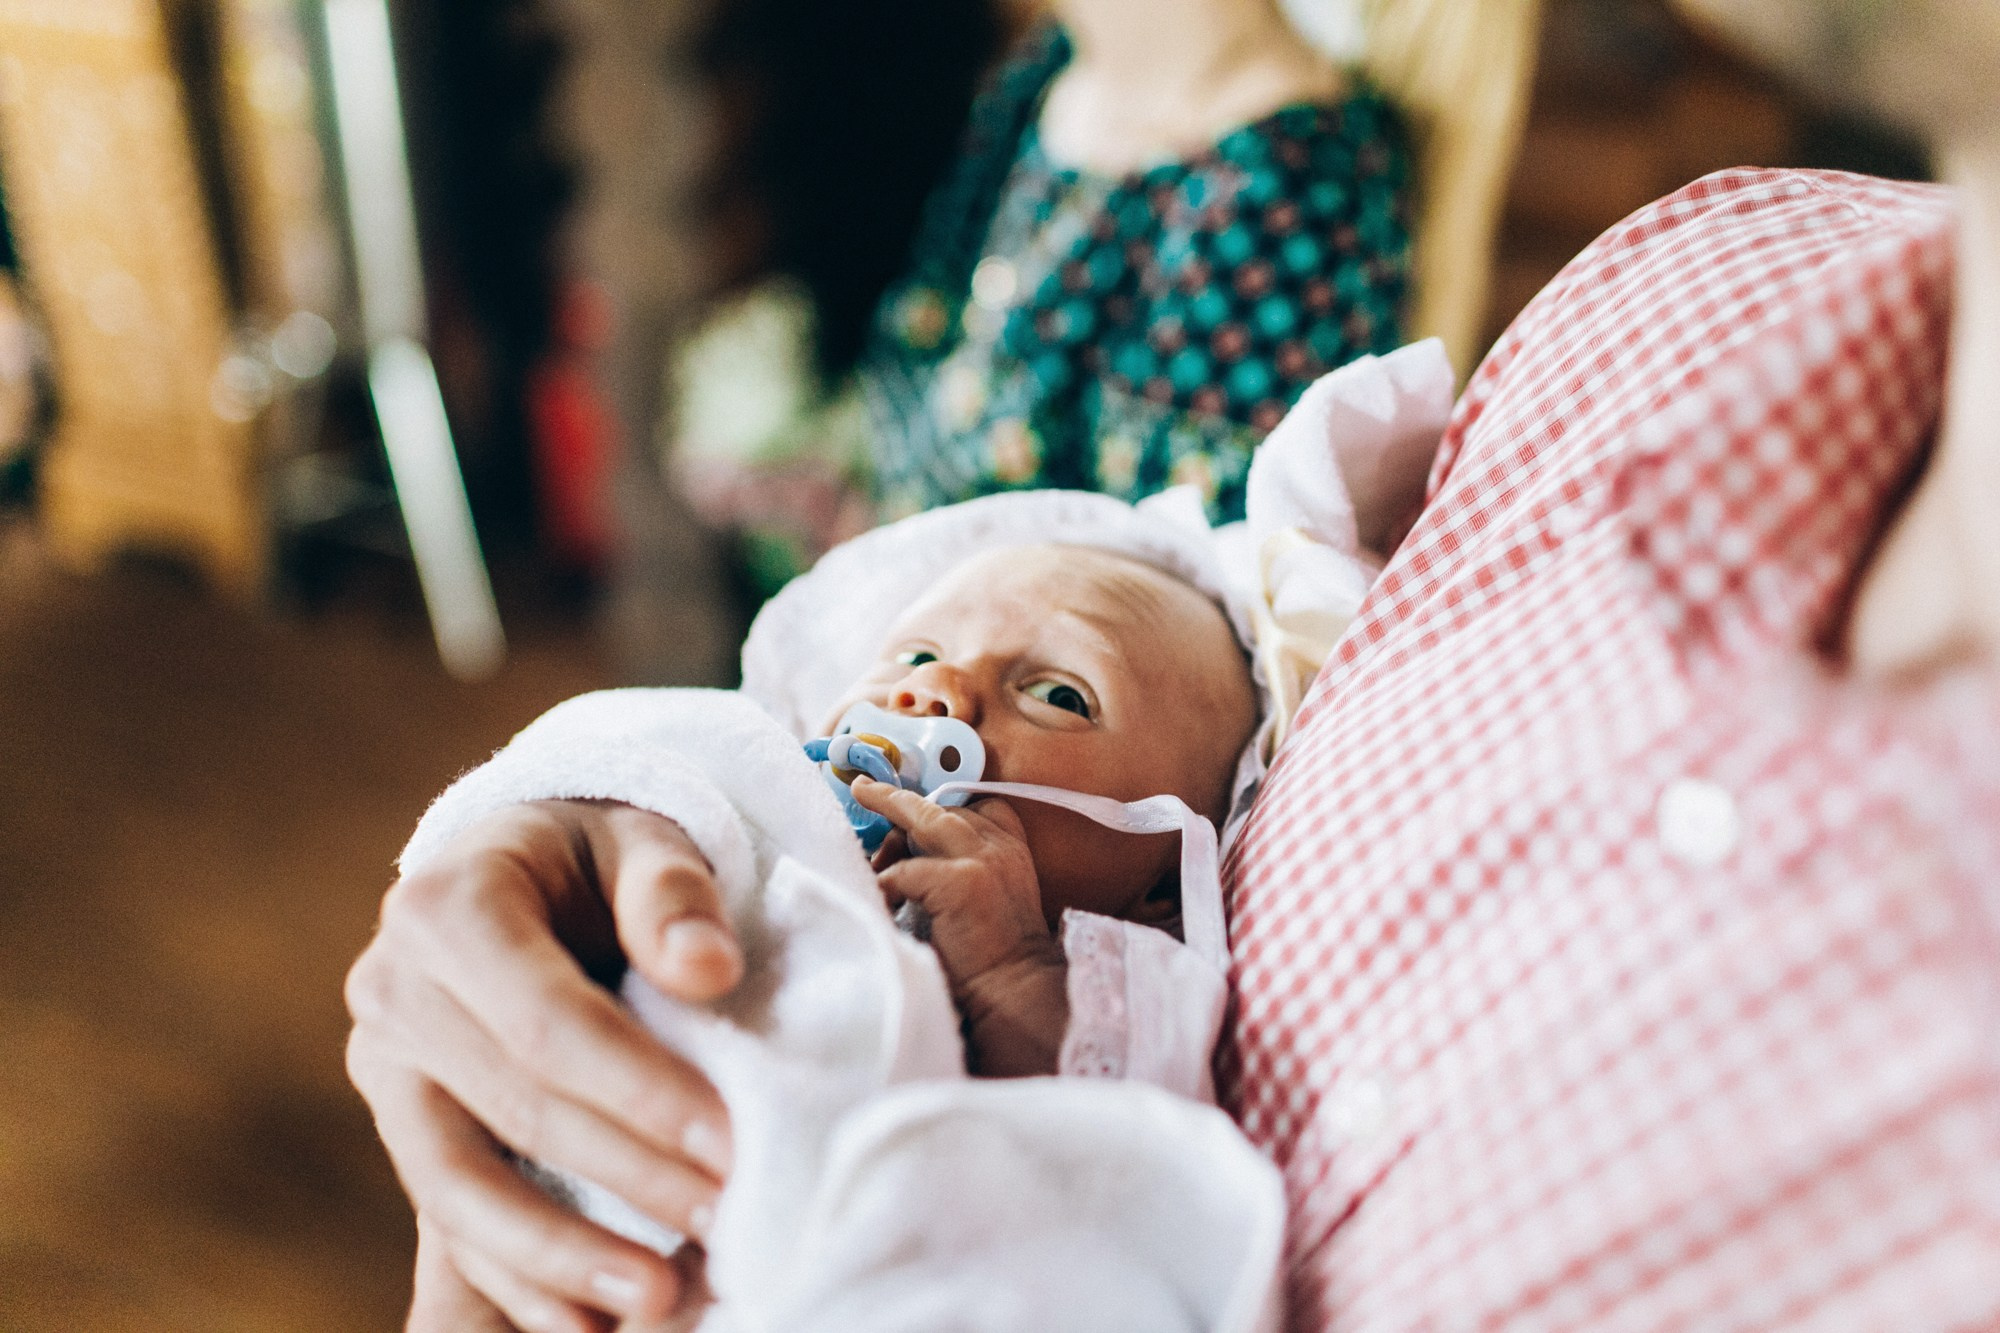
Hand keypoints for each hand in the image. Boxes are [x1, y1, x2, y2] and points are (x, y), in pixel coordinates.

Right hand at [345, 800, 742, 1330]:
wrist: (525, 866)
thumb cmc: (599, 856)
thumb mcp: (644, 838)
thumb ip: (673, 894)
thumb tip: (708, 970)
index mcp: (447, 906)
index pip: (548, 1022)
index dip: (640, 1092)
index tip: (731, 1146)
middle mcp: (392, 989)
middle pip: (516, 1109)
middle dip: (627, 1177)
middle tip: (726, 1222)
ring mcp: (386, 1069)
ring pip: (459, 1186)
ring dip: (560, 1257)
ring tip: (660, 1297)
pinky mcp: (403, 1127)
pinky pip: (447, 1219)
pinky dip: (513, 1280)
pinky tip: (585, 1322)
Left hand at [851, 779, 1068, 1075]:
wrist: (1015, 992)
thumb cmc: (991, 957)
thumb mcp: (981, 899)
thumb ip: (953, 869)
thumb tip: (898, 853)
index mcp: (1010, 850)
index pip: (975, 806)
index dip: (937, 803)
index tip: (907, 806)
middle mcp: (1000, 846)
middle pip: (943, 807)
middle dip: (899, 797)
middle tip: (863, 789)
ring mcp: (983, 860)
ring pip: (925, 817)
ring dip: (887, 809)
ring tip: (859, 803)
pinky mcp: (962, 882)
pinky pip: (905, 870)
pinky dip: (885, 882)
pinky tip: (879, 898)